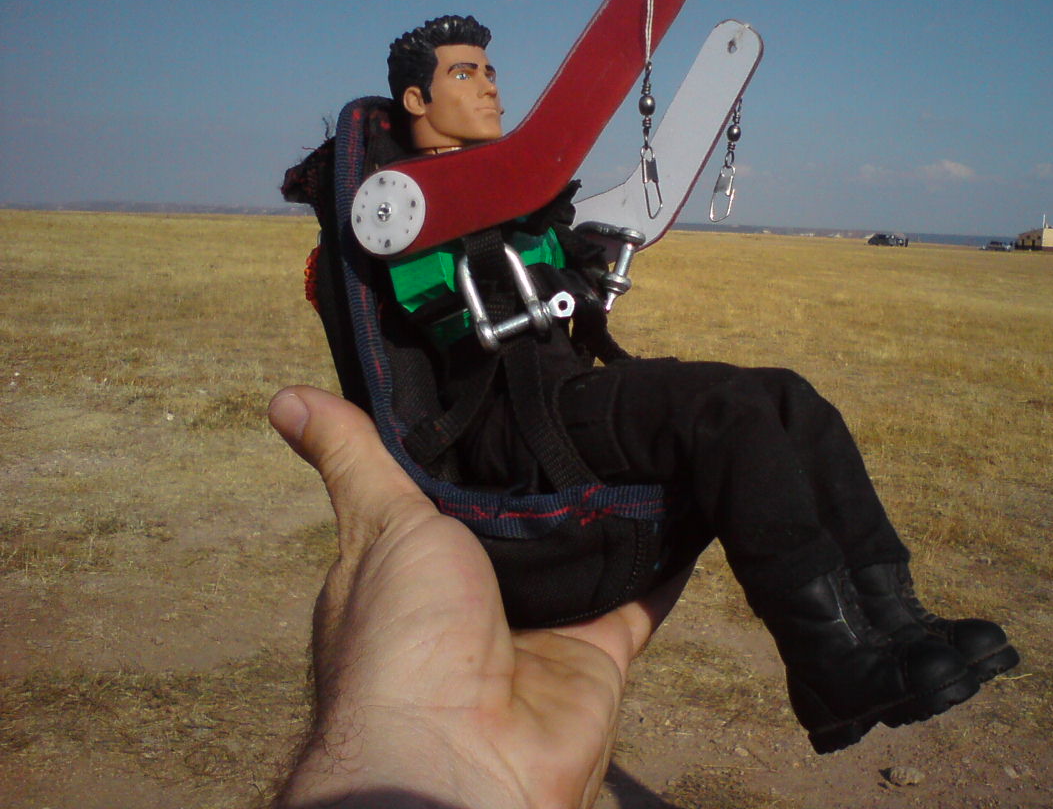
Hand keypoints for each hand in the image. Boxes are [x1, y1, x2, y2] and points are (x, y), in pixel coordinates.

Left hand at [268, 386, 685, 808]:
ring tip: (647, 431)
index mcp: (420, 566)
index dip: (482, 441)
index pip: (454, 488)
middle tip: (597, 392)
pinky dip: (666, 558)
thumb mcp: (378, 523)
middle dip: (556, 471)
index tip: (519, 378)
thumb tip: (285, 398)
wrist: (462, 753)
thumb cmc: (402, 639)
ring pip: (588, 554)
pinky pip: (643, 596)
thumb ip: (355, 459)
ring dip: (615, 509)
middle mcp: (480, 598)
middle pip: (529, 522)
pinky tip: (689, 498)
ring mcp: (543, 628)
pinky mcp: (600, 653)